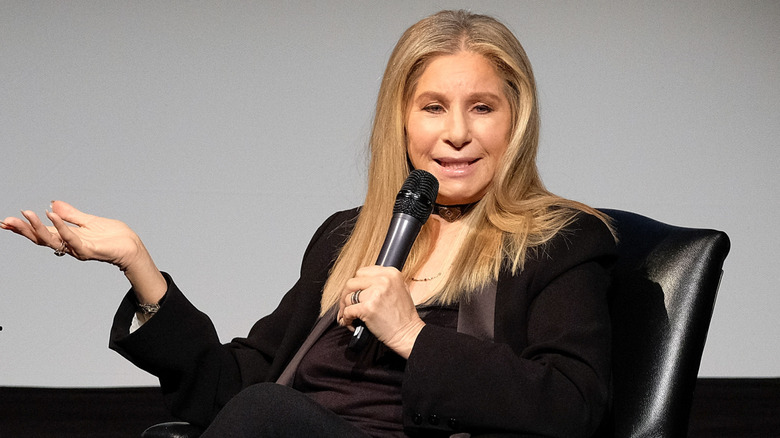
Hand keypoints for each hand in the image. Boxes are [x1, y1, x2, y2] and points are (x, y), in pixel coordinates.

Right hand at [2, 201, 165, 302]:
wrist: (132, 246)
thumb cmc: (113, 236)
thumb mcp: (89, 221)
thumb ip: (71, 214)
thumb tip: (53, 203)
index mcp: (67, 237)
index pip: (41, 233)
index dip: (24, 228)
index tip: (6, 222)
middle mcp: (69, 245)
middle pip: (41, 239)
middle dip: (24, 230)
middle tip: (7, 221)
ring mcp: (78, 249)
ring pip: (53, 240)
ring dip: (38, 227)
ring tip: (27, 214)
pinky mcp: (89, 249)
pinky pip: (72, 239)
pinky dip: (61, 227)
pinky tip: (52, 215)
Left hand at [338, 266, 424, 357]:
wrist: (408, 333)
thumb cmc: (404, 316)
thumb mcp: (400, 289)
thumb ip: (383, 282)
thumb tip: (363, 282)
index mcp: (391, 273)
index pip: (362, 272)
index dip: (356, 284)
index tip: (354, 292)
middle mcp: (383, 280)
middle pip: (352, 282)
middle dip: (346, 295)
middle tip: (346, 305)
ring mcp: (375, 294)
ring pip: (348, 297)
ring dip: (344, 308)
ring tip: (349, 317)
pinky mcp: (367, 308)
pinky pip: (348, 311)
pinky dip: (346, 318)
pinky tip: (351, 323)